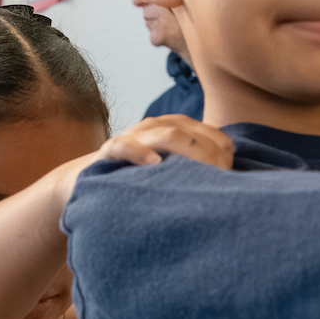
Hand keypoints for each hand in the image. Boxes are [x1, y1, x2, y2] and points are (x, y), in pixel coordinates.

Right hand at [51, 115, 235, 203]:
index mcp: (179, 129)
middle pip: (198, 135)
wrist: (86, 182)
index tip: (227, 187)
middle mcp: (159, 126)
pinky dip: (141, 153)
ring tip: (201, 173)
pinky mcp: (110, 150)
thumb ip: (196, 174)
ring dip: (190, 152)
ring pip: (169, 134)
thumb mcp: (171, 173)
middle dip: (212, 159)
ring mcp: (136, 136)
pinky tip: (154, 165)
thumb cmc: (137, 180)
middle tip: (218, 185)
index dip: (226, 162)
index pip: (217, 139)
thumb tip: (233, 192)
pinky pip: (126, 146)